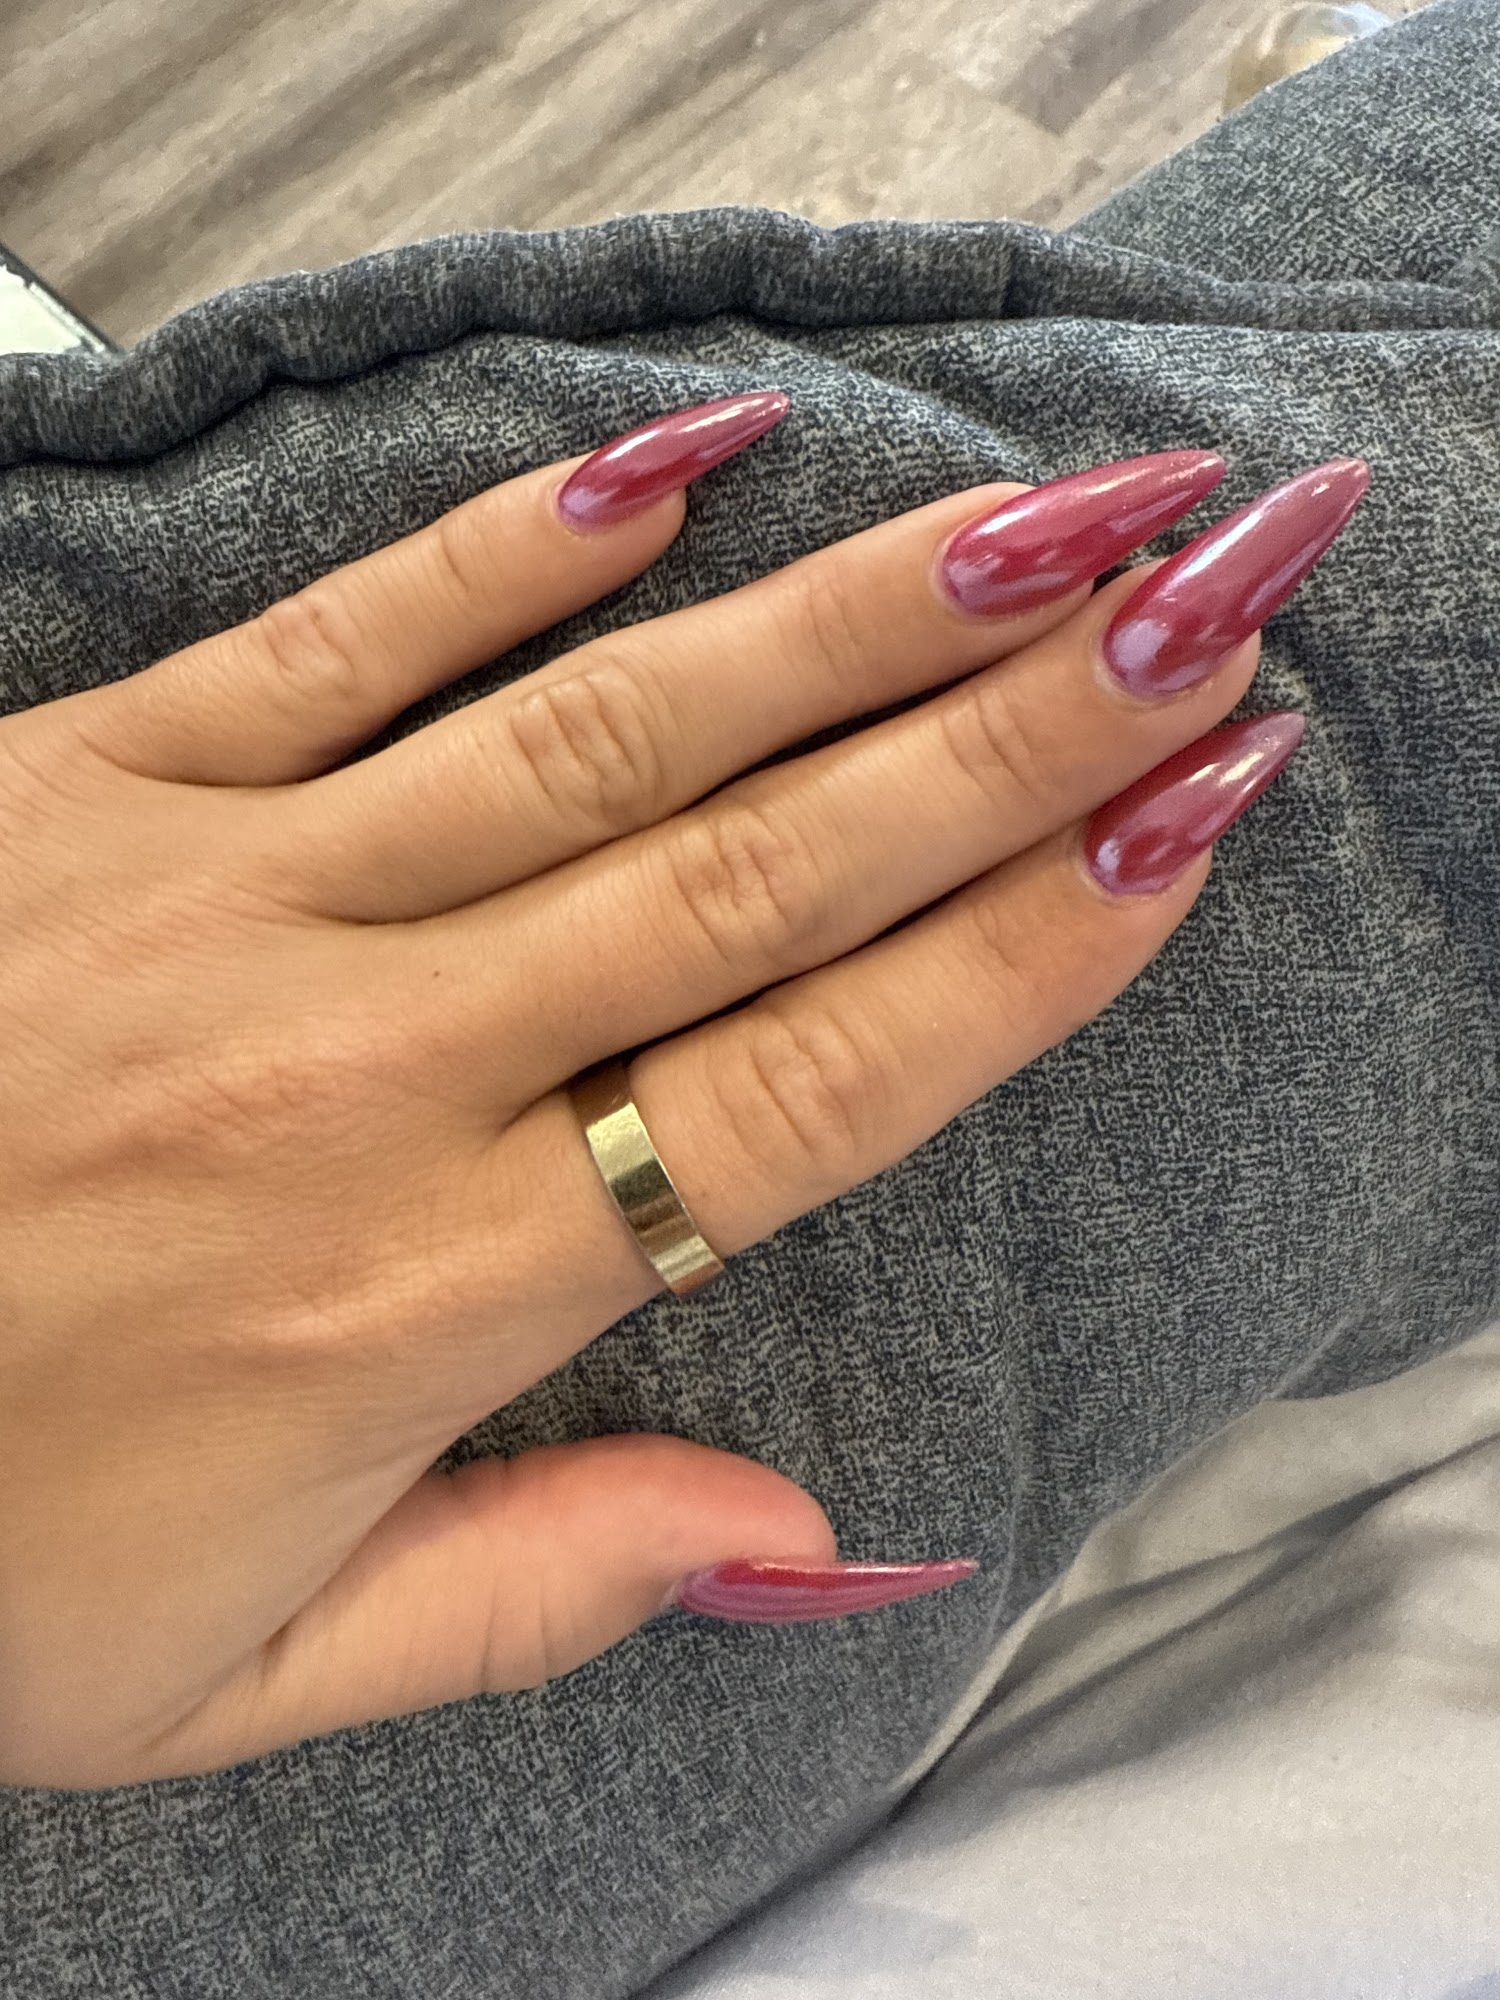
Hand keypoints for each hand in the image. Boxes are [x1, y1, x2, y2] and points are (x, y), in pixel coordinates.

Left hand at [0, 392, 1364, 1786]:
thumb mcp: (229, 1677)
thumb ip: (533, 1599)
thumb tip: (822, 1551)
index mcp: (410, 1299)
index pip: (797, 1100)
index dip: (1013, 961)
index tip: (1177, 832)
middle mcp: (349, 1073)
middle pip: (747, 880)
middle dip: (1003, 737)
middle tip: (1193, 609)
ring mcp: (212, 903)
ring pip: (594, 737)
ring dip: (838, 623)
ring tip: (1029, 526)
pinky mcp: (76, 784)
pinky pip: (336, 640)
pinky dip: (518, 546)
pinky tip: (689, 465)